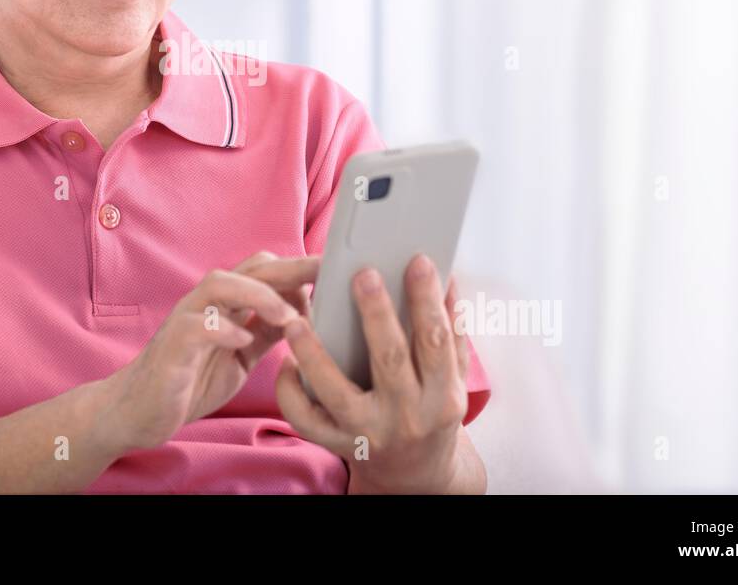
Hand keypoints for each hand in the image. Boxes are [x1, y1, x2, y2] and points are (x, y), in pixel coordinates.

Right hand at [100, 251, 318, 453]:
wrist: (138, 410)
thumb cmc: (189, 380)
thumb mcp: (241, 357)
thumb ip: (265, 333)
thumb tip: (303, 316)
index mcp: (226, 304)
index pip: (266, 271)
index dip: (300, 268)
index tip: (335, 271)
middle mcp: (207, 303)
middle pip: (251, 268)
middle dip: (291, 268)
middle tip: (326, 271)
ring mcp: (187, 320)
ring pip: (221, 284)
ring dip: (258, 295)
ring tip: (288, 317)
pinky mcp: (173, 345)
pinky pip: (198, 327)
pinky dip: (223, 330)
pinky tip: (243, 341)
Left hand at [275, 253, 470, 493]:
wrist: (416, 476)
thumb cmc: (432, 411)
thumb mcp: (451, 377)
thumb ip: (451, 330)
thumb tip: (446, 275)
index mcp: (442, 396)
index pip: (437, 341)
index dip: (428, 300)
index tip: (418, 261)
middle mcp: (407, 417)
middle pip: (391, 359)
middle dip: (377, 314)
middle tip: (363, 274)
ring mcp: (369, 433)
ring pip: (337, 392)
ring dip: (314, 354)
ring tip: (297, 320)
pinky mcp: (338, 445)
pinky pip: (306, 419)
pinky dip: (291, 391)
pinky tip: (286, 361)